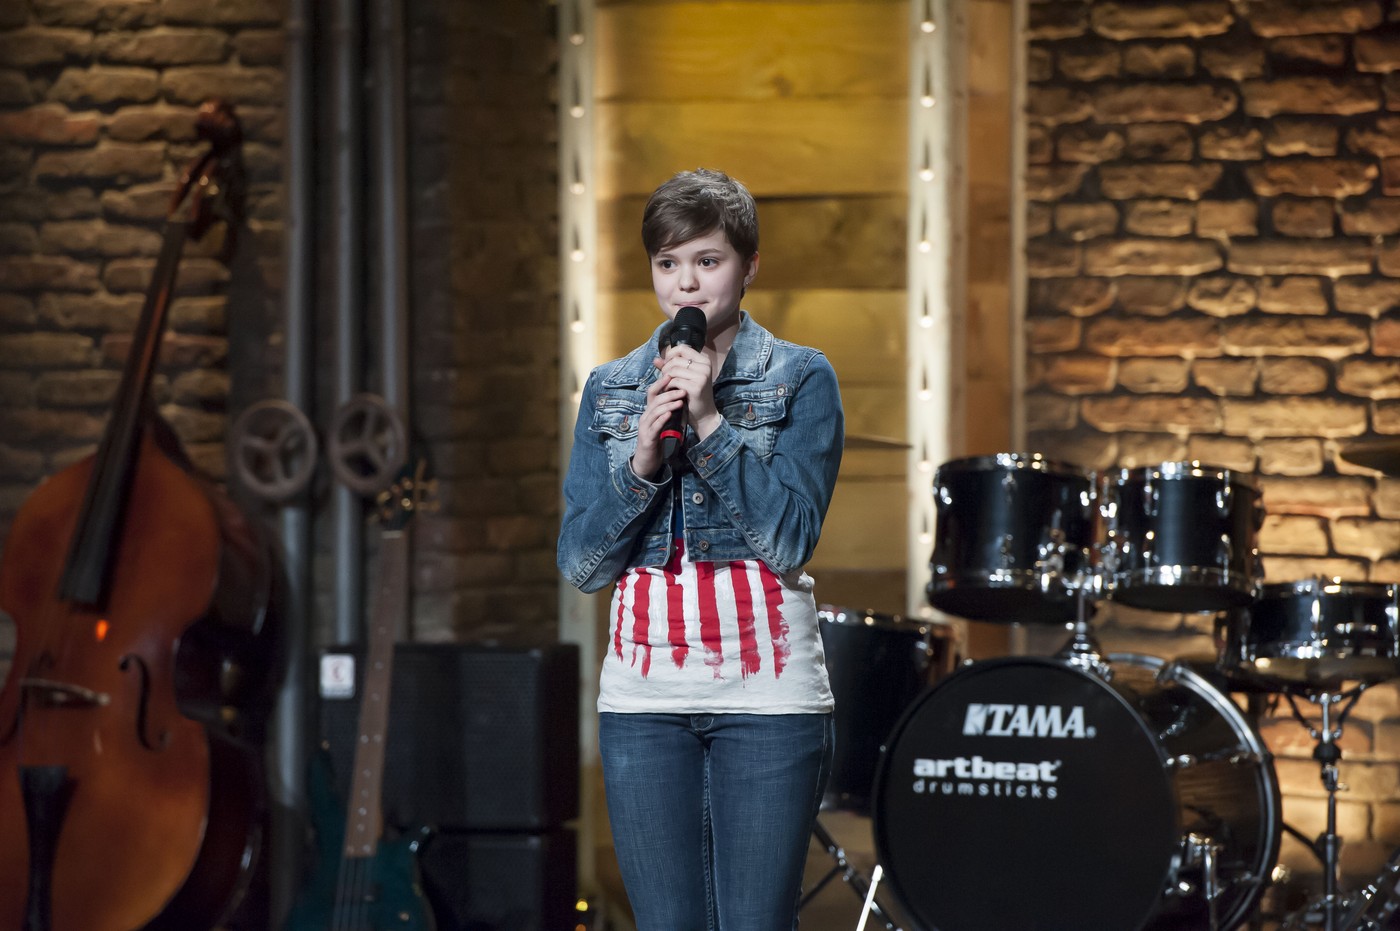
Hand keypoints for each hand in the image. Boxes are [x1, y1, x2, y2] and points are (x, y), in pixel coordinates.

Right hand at [629, 364, 686, 479]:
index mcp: (649, 412)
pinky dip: (662, 419)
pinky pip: (654, 426)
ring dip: (668, 404)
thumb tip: (681, 399)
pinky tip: (670, 414)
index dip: (660, 383)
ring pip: (654, 411)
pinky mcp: (647, 438)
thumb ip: (669, 412)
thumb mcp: (663, 424)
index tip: (672, 375)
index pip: (652, 392)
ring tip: (680, 401)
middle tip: (682, 390)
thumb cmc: (657, 442)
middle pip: (654, 400)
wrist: (647, 462)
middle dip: (668, 393)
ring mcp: (645, 427)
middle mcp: (645, 417)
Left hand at [657, 346, 721, 439]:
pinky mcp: (696, 387)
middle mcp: (705, 366)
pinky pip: (675, 381)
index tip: (665, 366)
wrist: (703, 414)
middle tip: (665, 379)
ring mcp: (702, 376)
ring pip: (674, 370)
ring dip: (666, 378)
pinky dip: (668, 386)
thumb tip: (656, 359)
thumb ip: (670, 367)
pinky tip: (669, 391)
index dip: (670, 355)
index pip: (682, 348)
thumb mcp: (683, 378)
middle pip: (676, 360)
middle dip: (666, 369)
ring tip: (666, 386)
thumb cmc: (692, 395)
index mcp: (704, 360)